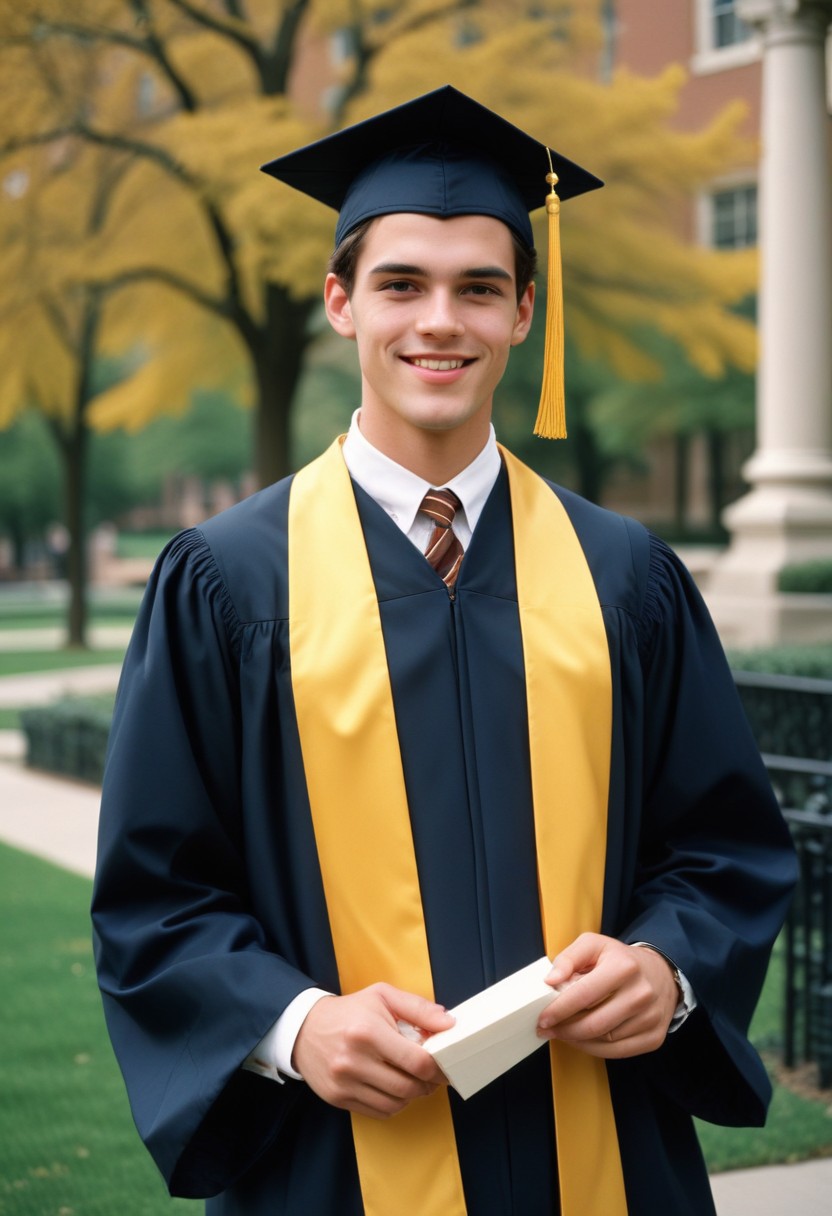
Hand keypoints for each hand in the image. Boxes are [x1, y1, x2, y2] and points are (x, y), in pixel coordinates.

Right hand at [292, 983, 453, 1118]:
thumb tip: (449, 1023)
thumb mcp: (383, 996)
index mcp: (368, 1031)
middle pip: (408, 1087)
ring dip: (411, 1096)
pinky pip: (378, 1112)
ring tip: (413, 1081)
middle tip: (432, 1076)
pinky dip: (393, 1104)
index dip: (438, 1068)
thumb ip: (418, 1008)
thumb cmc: (350, 1011)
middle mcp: (354, 1060)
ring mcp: (344, 1082)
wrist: (304, 1028)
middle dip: (427, 1084)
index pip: (416, 1061)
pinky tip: (393, 1089)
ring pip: (395, 1104)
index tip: (446, 1067)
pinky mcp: (337, 1098)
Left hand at [536, 934, 678, 1058]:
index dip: (559, 1009)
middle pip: (594, 1024)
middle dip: (565, 1030)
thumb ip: (568, 958)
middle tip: (547, 1029)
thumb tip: (550, 980)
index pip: (584, 995)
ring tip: (563, 1032)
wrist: (661, 973)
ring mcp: (650, 1018)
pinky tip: (582, 1040)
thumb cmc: (620, 960)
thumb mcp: (594, 945)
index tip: (542, 1018)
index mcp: (624, 967)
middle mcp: (641, 994)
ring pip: (604, 1041)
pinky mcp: (654, 1038)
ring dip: (577, 1040)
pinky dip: (595, 1050)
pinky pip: (618, 1053)